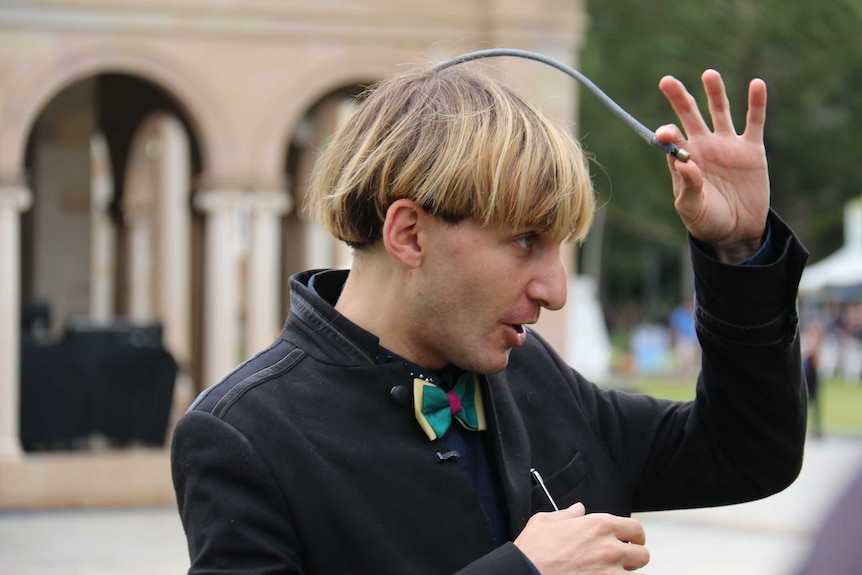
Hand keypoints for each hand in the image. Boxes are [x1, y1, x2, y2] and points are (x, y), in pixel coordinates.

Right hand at [514, 503, 648, 573]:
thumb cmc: (533, 553)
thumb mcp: (544, 522)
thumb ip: (566, 514)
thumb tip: (577, 510)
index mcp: (598, 525)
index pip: (635, 528)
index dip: (635, 536)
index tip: (631, 540)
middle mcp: (610, 548)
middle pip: (642, 554)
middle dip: (634, 558)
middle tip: (624, 562)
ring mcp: (611, 572)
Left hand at [656, 70, 769, 262]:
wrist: (735, 231)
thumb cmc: (706, 220)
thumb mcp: (691, 208)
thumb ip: (687, 186)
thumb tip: (684, 161)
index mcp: (684, 159)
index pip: (672, 138)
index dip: (668, 132)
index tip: (667, 133)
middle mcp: (703, 146)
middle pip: (689, 115)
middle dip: (678, 98)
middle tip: (666, 81)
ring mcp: (727, 145)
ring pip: (719, 111)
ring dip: (714, 92)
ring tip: (708, 74)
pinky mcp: (751, 149)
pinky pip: (754, 122)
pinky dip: (756, 103)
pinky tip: (757, 84)